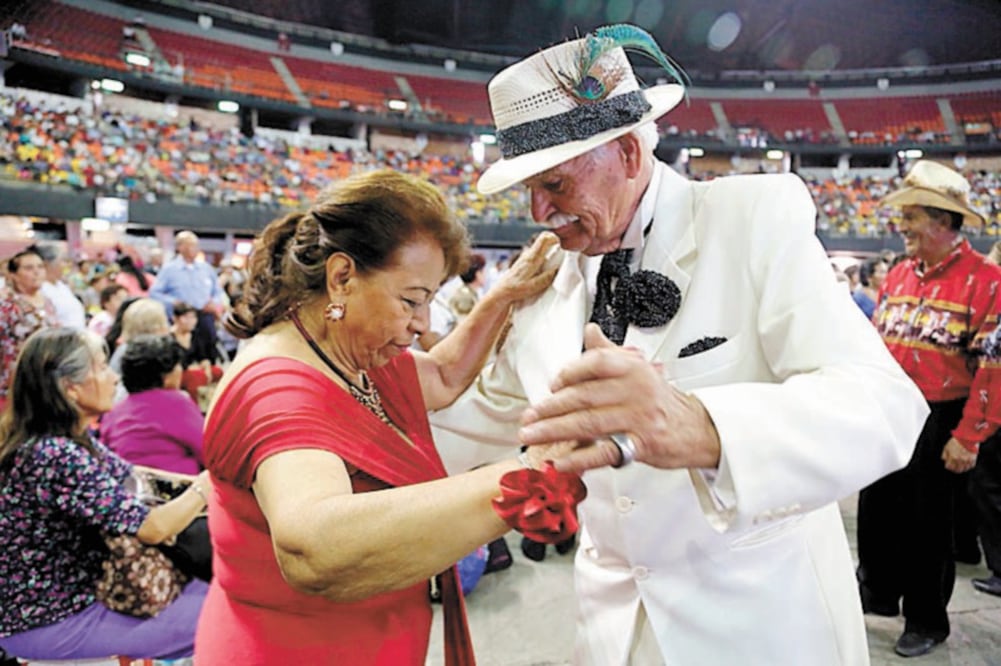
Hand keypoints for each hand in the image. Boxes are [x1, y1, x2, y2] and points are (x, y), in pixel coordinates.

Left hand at [490, 232, 559, 306]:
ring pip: (541, 244)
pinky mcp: (525, 260)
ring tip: (558, 256)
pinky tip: (548, 263)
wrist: (502, 291)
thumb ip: (547, 277)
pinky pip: (537, 251)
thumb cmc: (516, 289)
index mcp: (532, 258)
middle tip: (565, 248)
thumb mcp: (534, 286)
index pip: (545, 238)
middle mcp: (528, 254)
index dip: (556, 237)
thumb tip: (559, 269)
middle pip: (544, 238)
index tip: (565, 243)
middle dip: (555, 240)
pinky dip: (545, 253)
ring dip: (550, 247)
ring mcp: (526, 256)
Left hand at [518, 323, 721, 473]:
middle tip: (528, 417)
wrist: (696, 428)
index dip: (569, 373)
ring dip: (554, 431)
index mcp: (632, 367)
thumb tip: (590, 331)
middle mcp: (635, 390)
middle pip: (584, 397)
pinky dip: (580, 458)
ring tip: (532, 436)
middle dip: (550, 408)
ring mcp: (638, 418)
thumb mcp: (639, 368)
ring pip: (588, 424)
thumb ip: (609, 352)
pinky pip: (604, 452)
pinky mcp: (641, 445)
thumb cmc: (660, 399)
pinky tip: (560, 461)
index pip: (595, 363)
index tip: (551, 385)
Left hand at [942, 437, 976, 473]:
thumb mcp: (947, 447)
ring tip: (960, 467)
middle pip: (957, 470)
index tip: (948, 465)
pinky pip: (971, 466)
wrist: (967, 437)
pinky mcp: (973, 459)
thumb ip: (944, 455)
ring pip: (964, 469)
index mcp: (953, 457)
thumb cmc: (956, 441)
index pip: (949, 467)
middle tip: (954, 468)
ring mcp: (967, 460)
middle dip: (954, 469)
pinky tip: (966, 464)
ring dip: (961, 469)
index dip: (948, 466)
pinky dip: (968, 466)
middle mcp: (960, 460)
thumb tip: (944, 460)